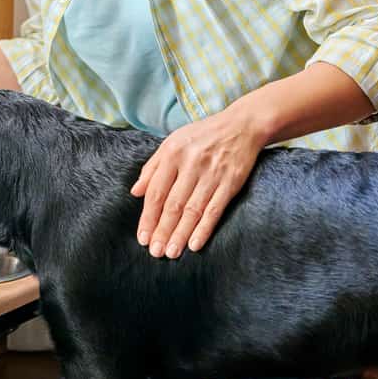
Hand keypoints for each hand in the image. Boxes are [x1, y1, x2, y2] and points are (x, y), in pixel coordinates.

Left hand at [130, 107, 265, 259]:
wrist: (242, 125)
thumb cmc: (203, 135)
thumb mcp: (173, 142)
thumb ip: (153, 167)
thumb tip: (135, 192)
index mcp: (173, 153)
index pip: (156, 192)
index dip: (148, 217)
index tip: (143, 237)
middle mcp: (191, 163)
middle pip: (173, 204)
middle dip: (162, 231)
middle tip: (155, 252)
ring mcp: (212, 173)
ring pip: (193, 210)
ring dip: (180, 234)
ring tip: (171, 252)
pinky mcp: (231, 182)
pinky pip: (215, 209)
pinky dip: (204, 228)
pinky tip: (195, 244)